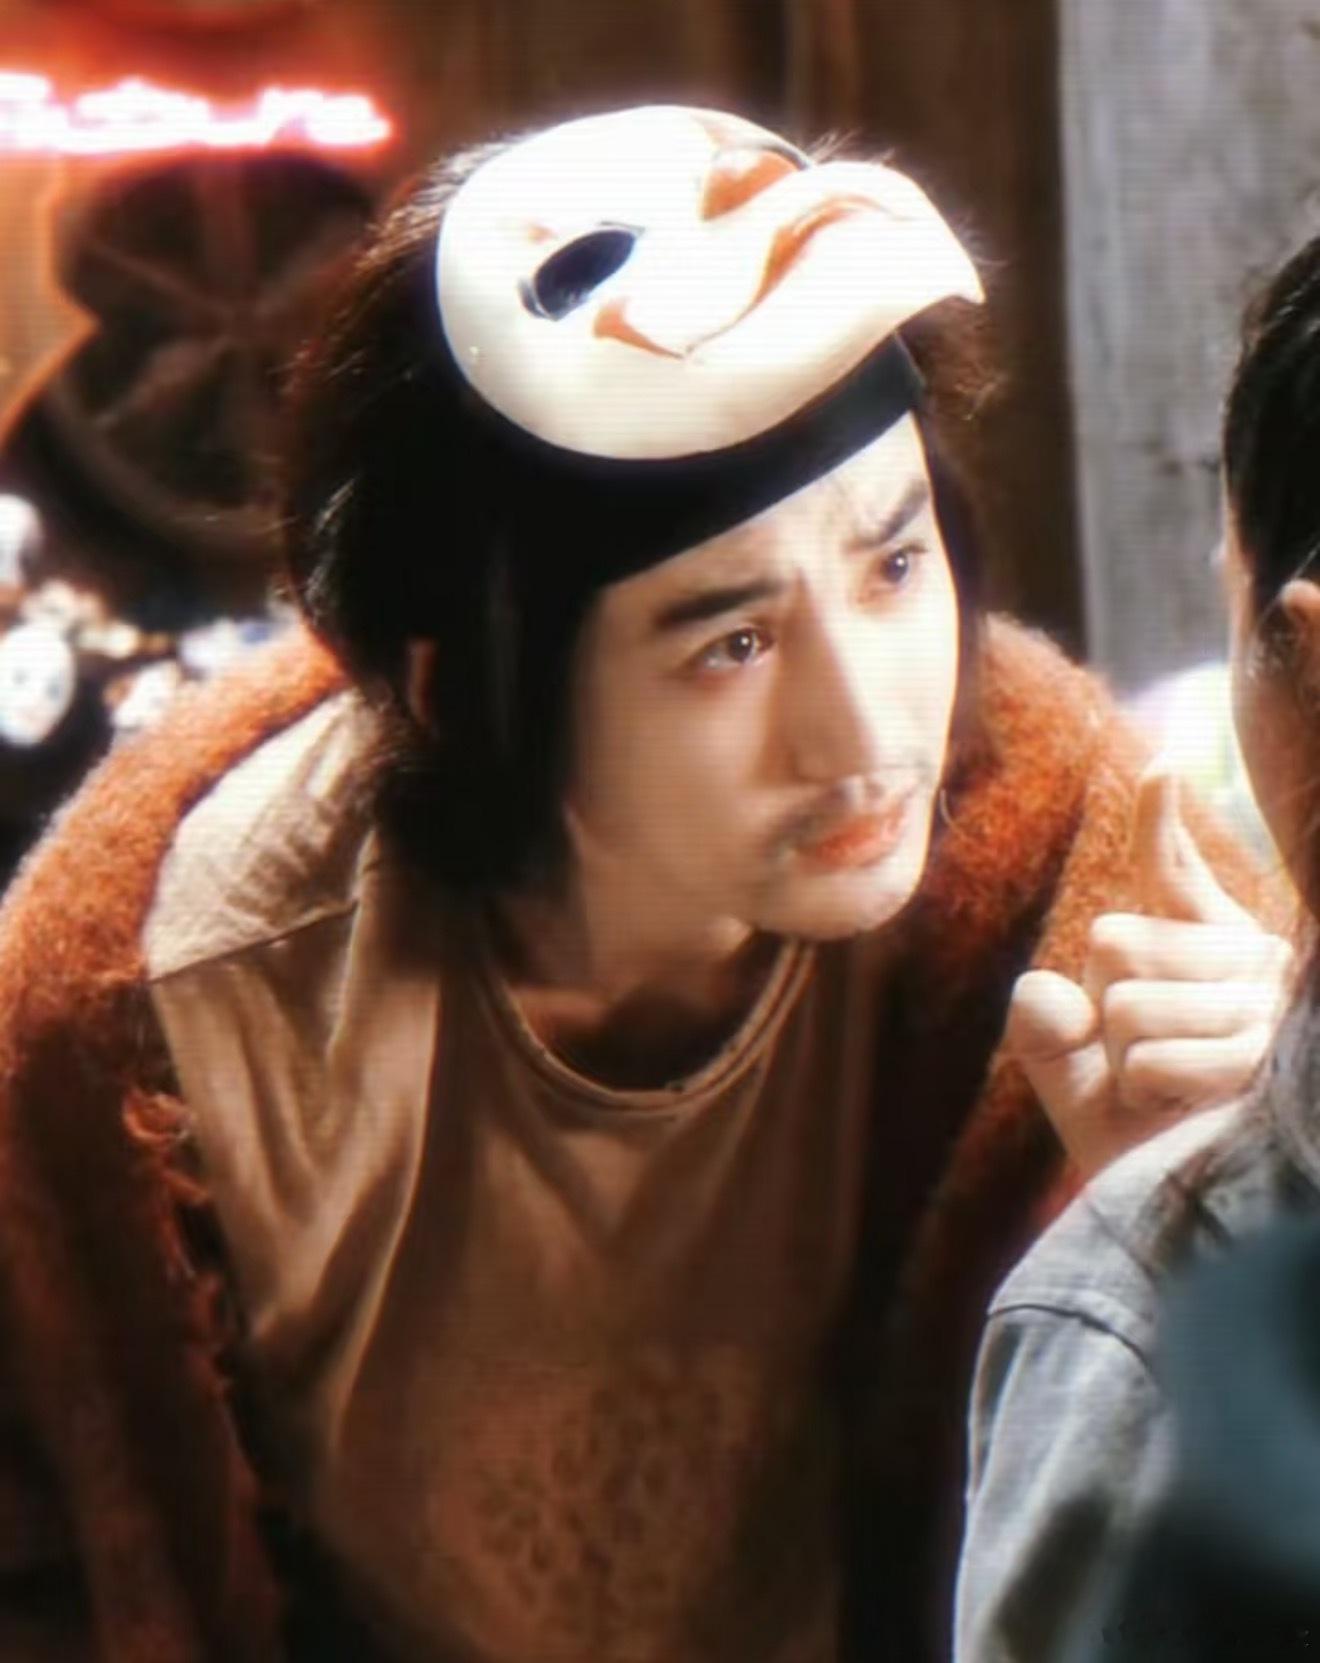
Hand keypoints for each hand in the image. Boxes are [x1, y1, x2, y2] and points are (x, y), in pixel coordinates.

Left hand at [1007, 765, 1294, 1179]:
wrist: (1183, 1220)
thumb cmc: (1141, 1146)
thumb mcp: (1078, 1079)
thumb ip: (1045, 1027)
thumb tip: (1044, 987)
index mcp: (1200, 952)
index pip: (1170, 873)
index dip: (1158, 825)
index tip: (1159, 768)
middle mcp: (1242, 963)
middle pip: (1113, 940)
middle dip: (1106, 1016)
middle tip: (1150, 1066)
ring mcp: (1260, 1004)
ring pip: (1125, 1000)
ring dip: (1128, 1064)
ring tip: (1176, 1093)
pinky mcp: (1262, 1053)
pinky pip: (1145, 1052)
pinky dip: (1145, 1092)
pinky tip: (1193, 1110)